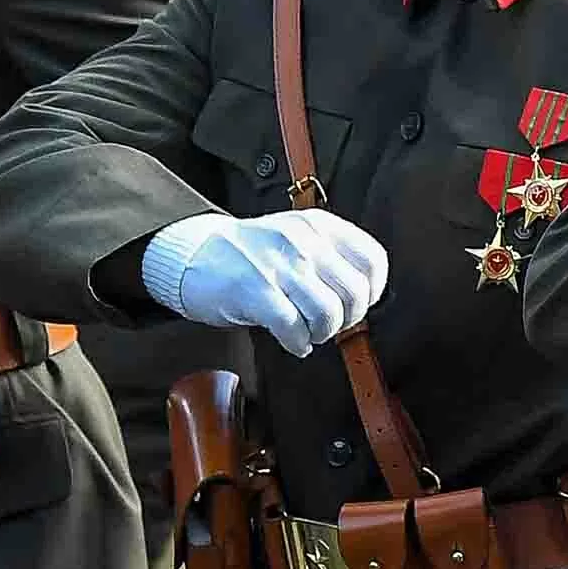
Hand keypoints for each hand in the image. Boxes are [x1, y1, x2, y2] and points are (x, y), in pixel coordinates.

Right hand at [142, 210, 389, 354]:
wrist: (194, 254)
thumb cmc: (250, 254)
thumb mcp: (296, 237)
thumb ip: (329, 256)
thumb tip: (363, 296)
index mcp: (318, 226)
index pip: (372, 260)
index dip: (373, 292)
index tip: (358, 305)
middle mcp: (303, 241)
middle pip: (355, 292)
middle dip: (347, 319)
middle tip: (330, 325)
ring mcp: (279, 265)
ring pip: (329, 313)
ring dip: (322, 333)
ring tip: (309, 333)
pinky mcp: (255, 291)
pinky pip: (294, 327)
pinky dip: (298, 343)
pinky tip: (293, 341)